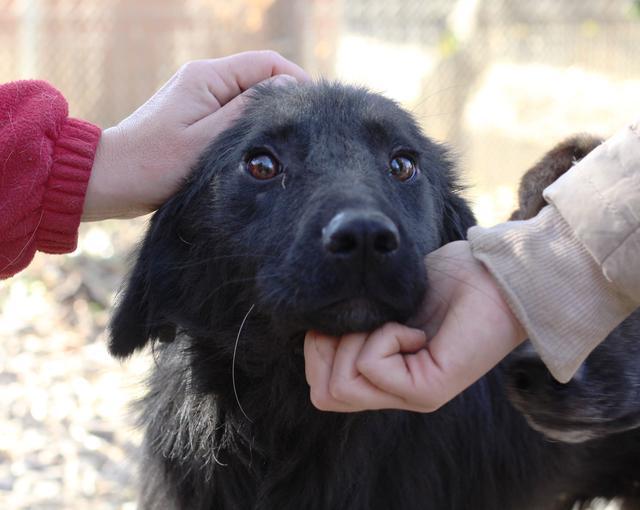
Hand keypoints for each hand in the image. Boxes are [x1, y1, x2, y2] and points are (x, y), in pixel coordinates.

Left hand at [83, 51, 307, 219]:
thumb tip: (285, 92)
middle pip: (261, 79)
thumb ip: (247, 112)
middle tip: (302, 135)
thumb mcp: (207, 141)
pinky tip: (256, 149)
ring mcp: (199, 96)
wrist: (110, 178)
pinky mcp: (195, 115)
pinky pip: (233, 113)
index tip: (315, 113)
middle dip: (284, 103)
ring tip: (282, 146)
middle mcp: (204, 79)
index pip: (268, 64)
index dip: (298, 84)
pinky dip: (248, 127)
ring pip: (248, 98)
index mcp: (208, 77)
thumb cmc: (154, 164)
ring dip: (266, 117)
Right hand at [304, 241, 526, 411]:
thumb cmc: (446, 282)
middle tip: (369, 321)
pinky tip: (416, 328)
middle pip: (324, 394)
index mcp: (383, 377)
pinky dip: (385, 337)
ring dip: (356, 341)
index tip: (349, 316)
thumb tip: (316, 330)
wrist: (495, 276)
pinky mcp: (429, 390)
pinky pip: (373, 366)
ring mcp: (412, 396)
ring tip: (394, 324)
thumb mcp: (382, 305)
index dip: (318, 350)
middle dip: (329, 349)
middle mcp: (395, 394)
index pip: (321, 389)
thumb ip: (353, 325)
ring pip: (343, 386)